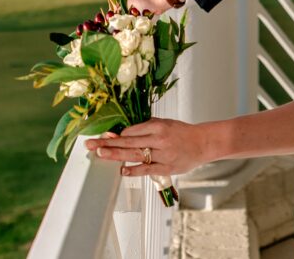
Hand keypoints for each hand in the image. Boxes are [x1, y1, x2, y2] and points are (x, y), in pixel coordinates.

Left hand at [85, 118, 209, 176]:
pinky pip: (147, 169)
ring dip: (115, 154)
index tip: (101, 135)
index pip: (131, 130)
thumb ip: (145, 127)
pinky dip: (134, 170)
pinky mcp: (167, 167)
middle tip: (90, 144)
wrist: (202, 143)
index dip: (116, 134)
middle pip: (128, 142)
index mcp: (158, 126)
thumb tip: (123, 132)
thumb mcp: (164, 123)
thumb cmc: (181, 132)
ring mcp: (163, 154)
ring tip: (99, 154)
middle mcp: (159, 140)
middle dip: (107, 143)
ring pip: (135, 155)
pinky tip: (122, 171)